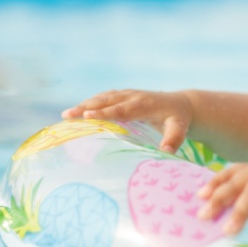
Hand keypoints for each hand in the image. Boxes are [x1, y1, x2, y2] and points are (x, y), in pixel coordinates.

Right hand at [62, 89, 192, 153]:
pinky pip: (104, 98)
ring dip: (84, 104)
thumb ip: (174, 139)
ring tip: (66, 115)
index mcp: (144, 104)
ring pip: (103, 97)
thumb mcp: (180, 129)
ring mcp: (127, 94)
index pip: (121, 109)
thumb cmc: (179, 119)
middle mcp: (133, 96)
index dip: (104, 112)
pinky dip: (90, 103)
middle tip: (67, 115)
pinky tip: (77, 112)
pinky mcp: (123, 95)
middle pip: (106, 101)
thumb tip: (166, 152)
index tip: (87, 116)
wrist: (181, 103)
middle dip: (86, 107)